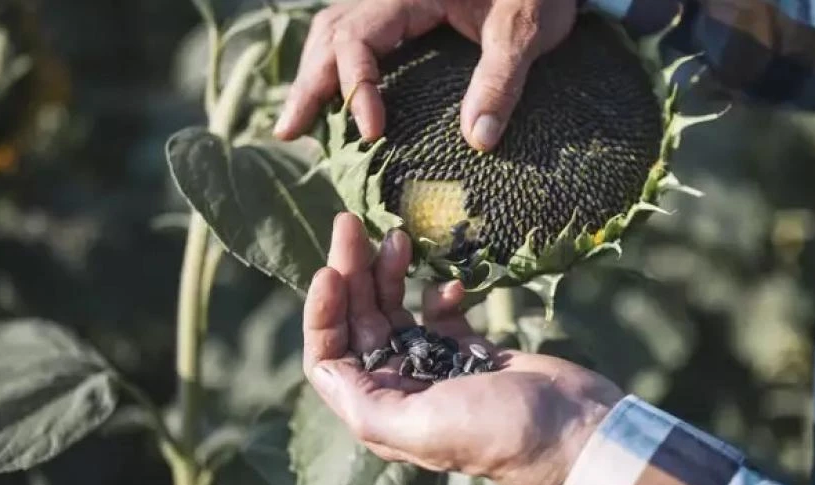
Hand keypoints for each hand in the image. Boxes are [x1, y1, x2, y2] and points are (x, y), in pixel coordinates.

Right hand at [274, 0, 577, 151]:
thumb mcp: (526, 29)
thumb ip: (502, 80)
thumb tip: (479, 141)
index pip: (357, 39)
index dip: (357, 87)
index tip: (373, 133)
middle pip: (329, 35)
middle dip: (309, 85)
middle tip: (289, 132)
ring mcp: (392, 2)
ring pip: (333, 32)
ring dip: (315, 76)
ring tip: (297, 123)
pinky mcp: (403, 13)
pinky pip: (355, 36)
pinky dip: (338, 69)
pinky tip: (333, 100)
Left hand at [302, 213, 621, 484]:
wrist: (575, 431)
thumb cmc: (499, 431)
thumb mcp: (422, 426)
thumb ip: (365, 402)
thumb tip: (325, 367)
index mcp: (382, 410)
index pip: (330, 356)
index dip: (322, 314)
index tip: (331, 270)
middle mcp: (402, 389)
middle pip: (360, 323)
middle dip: (351, 274)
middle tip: (351, 223)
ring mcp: (436, 367)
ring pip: (395, 311)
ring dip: (389, 273)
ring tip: (397, 235)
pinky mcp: (471, 351)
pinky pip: (439, 314)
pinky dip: (438, 292)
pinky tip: (453, 282)